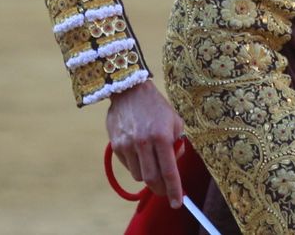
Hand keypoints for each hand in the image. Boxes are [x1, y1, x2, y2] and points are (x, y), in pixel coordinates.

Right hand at [106, 81, 185, 208]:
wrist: (129, 90)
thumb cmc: (156, 107)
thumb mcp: (175, 121)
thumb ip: (178, 143)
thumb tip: (175, 163)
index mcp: (161, 136)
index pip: (169, 172)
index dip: (174, 190)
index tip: (177, 203)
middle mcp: (143, 142)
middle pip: (152, 179)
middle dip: (161, 189)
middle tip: (166, 192)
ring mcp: (127, 145)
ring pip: (138, 176)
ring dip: (147, 176)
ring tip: (151, 163)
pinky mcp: (116, 145)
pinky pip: (128, 166)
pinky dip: (135, 166)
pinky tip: (139, 154)